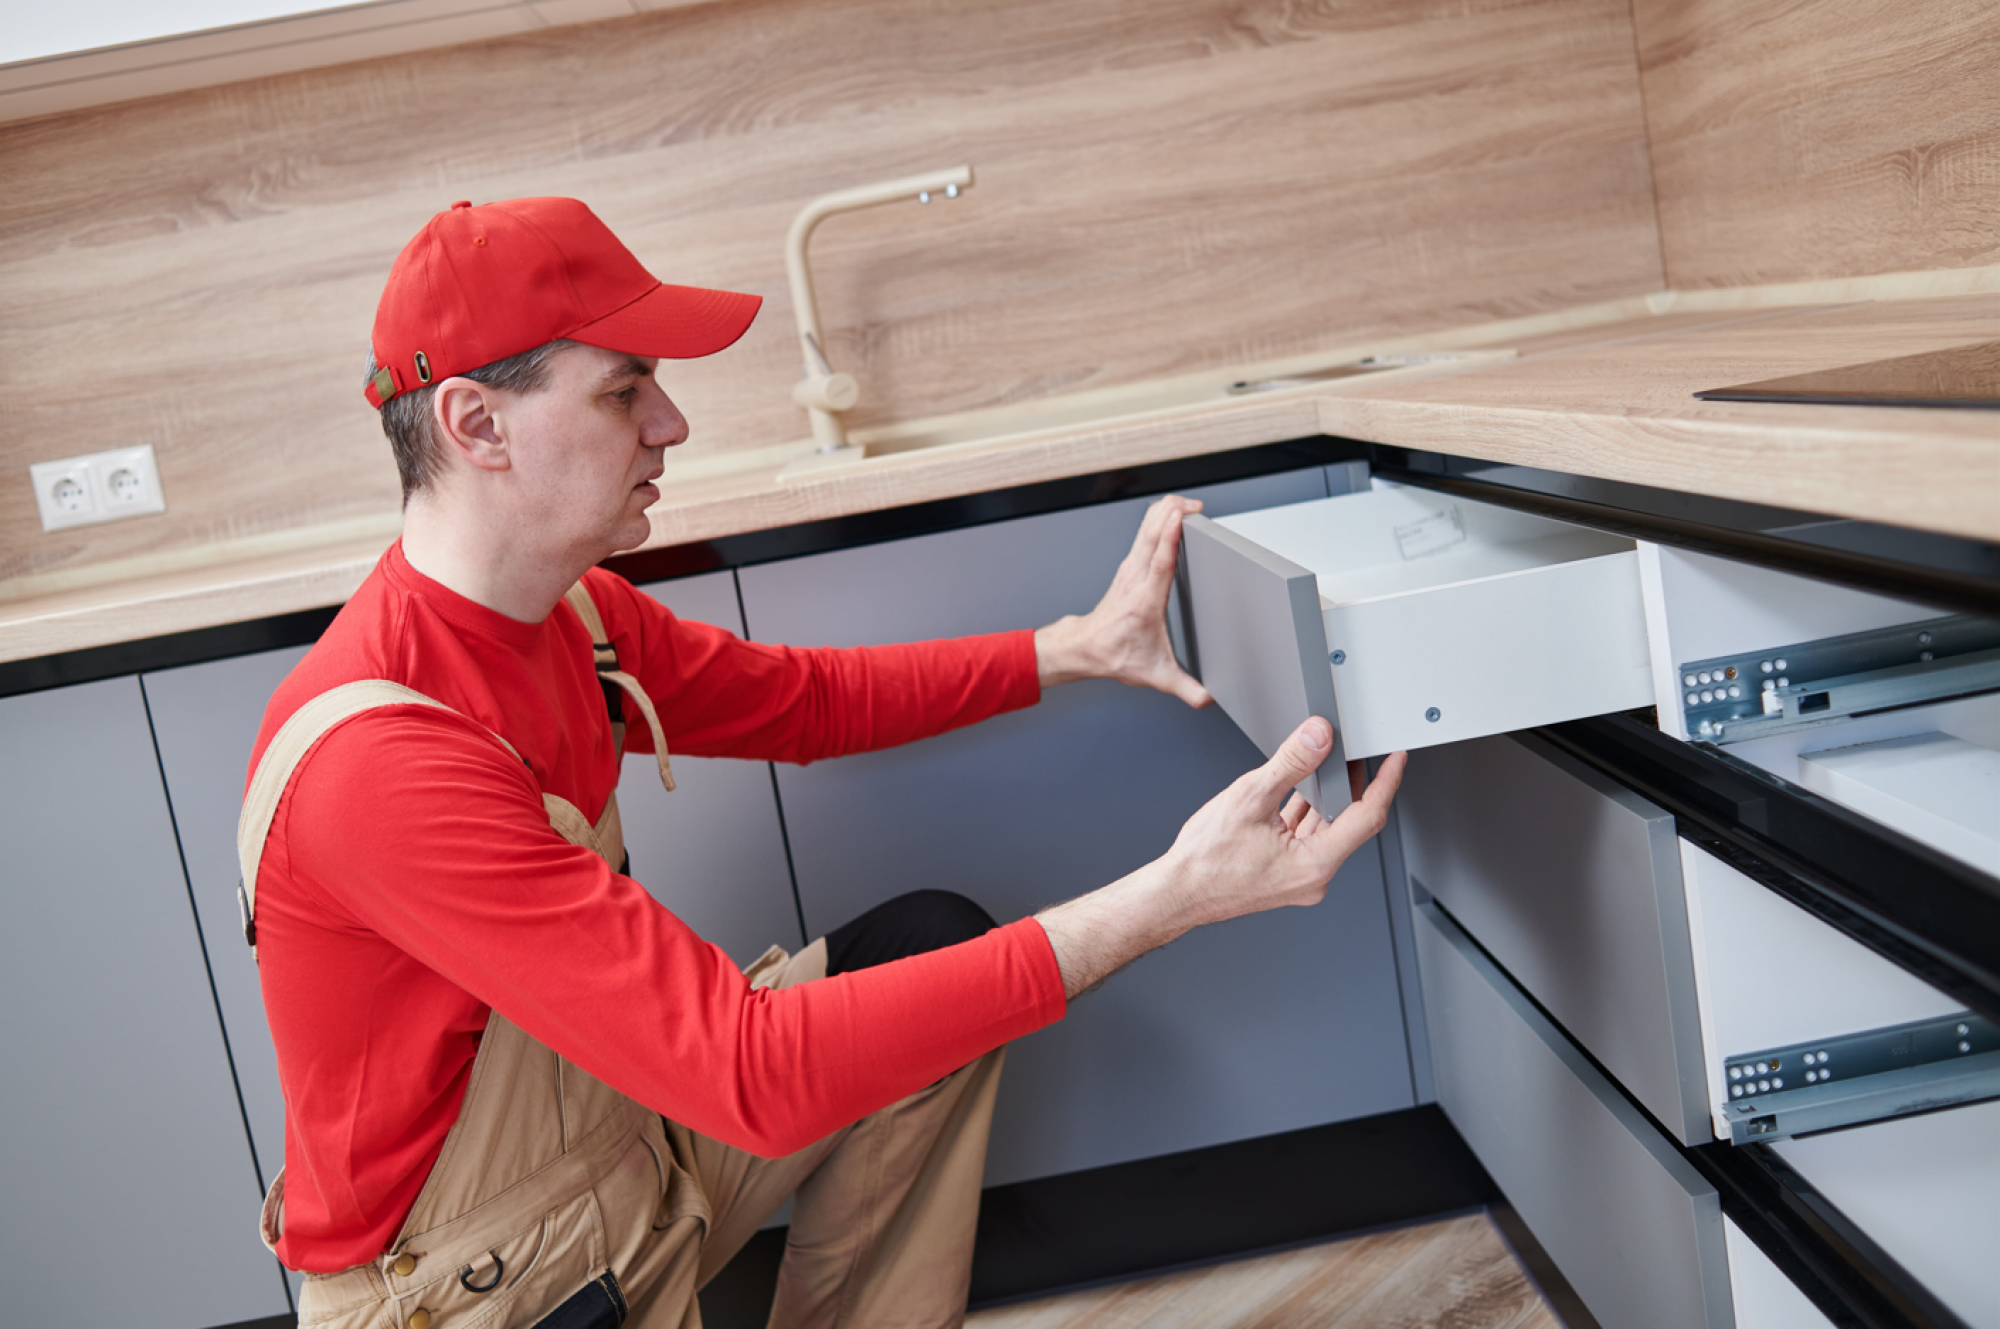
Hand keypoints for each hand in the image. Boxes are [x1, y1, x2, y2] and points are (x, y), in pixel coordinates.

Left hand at [1034, 495, 1211, 707]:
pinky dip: (1158, 519)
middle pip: (1150, 533)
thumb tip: (1208, 699)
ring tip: (1187, 504)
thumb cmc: (1115, 656)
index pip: (1159, 561)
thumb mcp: (1155, 676)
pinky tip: (1170, 516)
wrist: (1085, 649)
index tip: (1182, 516)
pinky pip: (1143, 534)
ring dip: (1165, 510)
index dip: (1170, 536)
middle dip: (1171, 511)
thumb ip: (1185, 689)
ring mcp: (1129, 569)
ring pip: (1144, 528)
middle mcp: (1135, 579)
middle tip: (1195, 504)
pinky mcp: (1129, 566)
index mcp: (1144, 601)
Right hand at [1035, 718, 1407, 999]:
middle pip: (1349, 821)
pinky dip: (1304, 811)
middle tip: (1355, 750)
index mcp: (1315, 864)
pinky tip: (1294, 791)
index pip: (1368, 817)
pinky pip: (1305, 836)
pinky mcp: (1285, 873)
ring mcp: (1300, 877)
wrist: (1176, 892)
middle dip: (1354, 784)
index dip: (1385, 783)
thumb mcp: (1250, 797)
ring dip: (1325, 795)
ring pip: (1325, 827)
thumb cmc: (1204, 861)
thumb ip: (1290, 763)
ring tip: (1322, 763)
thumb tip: (1318, 737)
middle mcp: (1314, 876)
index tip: (1395, 759)